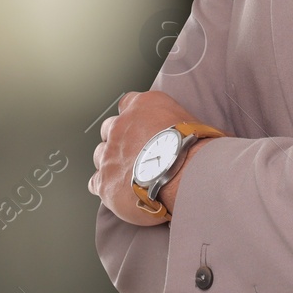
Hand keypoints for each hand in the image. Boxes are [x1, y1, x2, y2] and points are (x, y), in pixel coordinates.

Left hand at [90, 90, 211, 224]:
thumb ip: (182, 124)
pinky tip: (122, 191)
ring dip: (112, 162)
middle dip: (119, 139)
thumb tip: (196, 133)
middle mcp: (121, 126)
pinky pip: (96, 182)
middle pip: (109, 128)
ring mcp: (109, 153)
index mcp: (144, 105)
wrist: (186, 174)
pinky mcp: (104, 181)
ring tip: (131, 174)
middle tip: (137, 152)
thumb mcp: (196, 123)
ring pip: (100, 154)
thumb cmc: (196, 149)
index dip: (132, 115)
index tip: (140, 124)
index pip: (127, 102)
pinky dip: (106, 185)